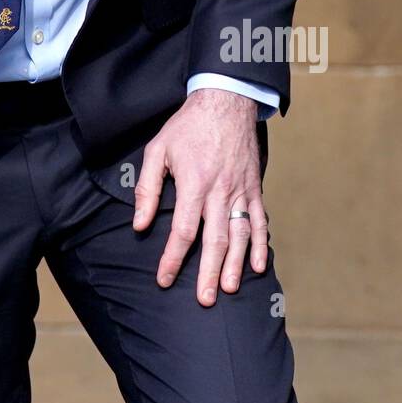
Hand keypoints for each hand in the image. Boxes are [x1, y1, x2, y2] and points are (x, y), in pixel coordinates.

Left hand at [132, 89, 266, 305]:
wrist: (225, 102)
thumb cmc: (187, 127)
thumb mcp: (157, 150)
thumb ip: (147, 188)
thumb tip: (139, 224)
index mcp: (193, 183)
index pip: (183, 230)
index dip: (173, 258)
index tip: (164, 278)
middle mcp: (220, 191)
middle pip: (215, 240)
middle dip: (208, 272)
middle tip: (204, 300)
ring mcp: (241, 191)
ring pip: (240, 235)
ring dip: (235, 264)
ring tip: (228, 288)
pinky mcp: (254, 188)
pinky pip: (260, 221)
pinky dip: (261, 244)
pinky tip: (258, 265)